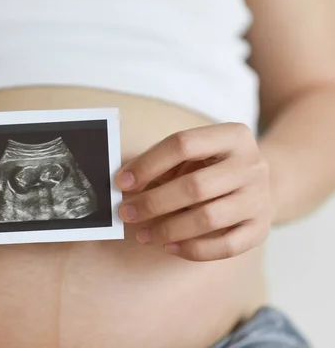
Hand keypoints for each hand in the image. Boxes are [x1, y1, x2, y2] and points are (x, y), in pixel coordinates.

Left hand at [114, 123, 272, 260]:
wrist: (263, 183)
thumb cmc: (213, 166)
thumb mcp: (193, 154)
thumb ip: (161, 162)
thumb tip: (124, 182)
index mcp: (233, 136)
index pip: (183, 144)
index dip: (148, 164)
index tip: (122, 182)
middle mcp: (252, 165)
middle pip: (195, 186)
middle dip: (153, 202)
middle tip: (126, 212)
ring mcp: (260, 198)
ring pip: (208, 218)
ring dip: (168, 229)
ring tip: (142, 234)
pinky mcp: (261, 228)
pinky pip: (226, 246)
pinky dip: (193, 250)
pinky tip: (169, 247)